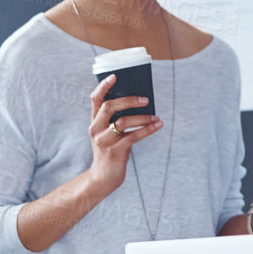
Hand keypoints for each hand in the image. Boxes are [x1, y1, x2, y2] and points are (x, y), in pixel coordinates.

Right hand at [85, 75, 160, 195]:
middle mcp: (96, 129)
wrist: (103, 177)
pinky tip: (158, 125)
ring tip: (156, 117)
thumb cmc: (111, 151)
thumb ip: (117, 120)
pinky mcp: (115, 151)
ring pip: (122, 122)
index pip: (95, 99)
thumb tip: (139, 103)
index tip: (115, 76)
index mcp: (94, 122)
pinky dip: (147, 130)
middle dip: (128, 100)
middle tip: (146, 99)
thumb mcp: (109, 133)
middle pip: (109, 107)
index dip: (104, 86)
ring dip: (142, 118)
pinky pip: (133, 136)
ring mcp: (104, 140)